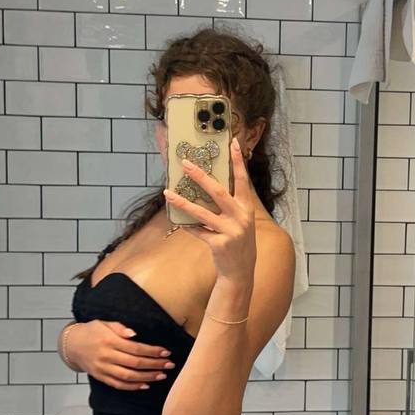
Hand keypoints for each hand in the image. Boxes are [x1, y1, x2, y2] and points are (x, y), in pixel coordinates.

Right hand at [63, 319, 175, 390]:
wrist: (72, 344)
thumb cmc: (92, 331)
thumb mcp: (104, 323)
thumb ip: (119, 328)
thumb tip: (134, 334)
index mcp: (109, 341)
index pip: (136, 348)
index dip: (152, 351)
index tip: (166, 352)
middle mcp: (106, 356)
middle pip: (135, 363)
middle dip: (155, 365)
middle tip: (170, 365)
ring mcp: (103, 369)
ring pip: (128, 376)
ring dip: (147, 377)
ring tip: (162, 375)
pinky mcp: (100, 377)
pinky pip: (118, 385)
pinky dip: (133, 387)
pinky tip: (146, 385)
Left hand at [163, 136, 256, 282]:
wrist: (241, 272)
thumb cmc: (238, 241)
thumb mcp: (241, 220)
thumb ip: (231, 204)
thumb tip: (209, 185)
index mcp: (247, 207)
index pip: (243, 179)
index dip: (237, 161)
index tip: (232, 142)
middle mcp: (241, 217)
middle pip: (218, 191)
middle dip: (200, 176)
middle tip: (186, 164)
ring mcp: (231, 231)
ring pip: (202, 213)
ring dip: (183, 202)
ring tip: (167, 193)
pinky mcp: (219, 244)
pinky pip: (198, 231)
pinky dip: (186, 225)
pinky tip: (176, 220)